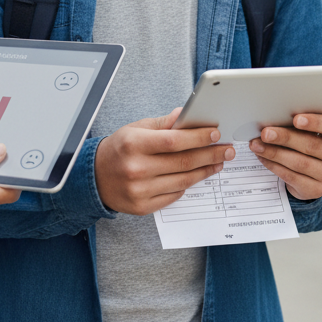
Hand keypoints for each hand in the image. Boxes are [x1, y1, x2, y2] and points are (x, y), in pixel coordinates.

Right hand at [94, 108, 234, 215]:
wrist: (95, 178)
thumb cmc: (119, 149)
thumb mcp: (136, 129)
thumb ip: (163, 123)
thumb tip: (186, 115)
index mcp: (134, 144)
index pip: (174, 141)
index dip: (198, 138)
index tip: (216, 134)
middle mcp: (136, 169)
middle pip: (183, 162)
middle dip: (210, 155)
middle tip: (227, 150)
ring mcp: (140, 191)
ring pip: (182, 180)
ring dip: (205, 171)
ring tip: (218, 162)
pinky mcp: (143, 207)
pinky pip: (174, 195)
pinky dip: (188, 184)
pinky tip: (198, 175)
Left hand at [249, 113, 321, 200]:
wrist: (315, 170)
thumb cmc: (310, 139)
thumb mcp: (312, 129)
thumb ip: (300, 122)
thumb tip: (273, 117)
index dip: (315, 122)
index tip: (296, 119)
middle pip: (311, 145)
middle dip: (285, 138)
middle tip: (265, 133)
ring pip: (299, 163)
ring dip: (274, 153)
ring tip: (256, 145)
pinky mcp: (317, 190)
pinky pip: (292, 177)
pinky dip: (274, 165)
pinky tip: (263, 157)